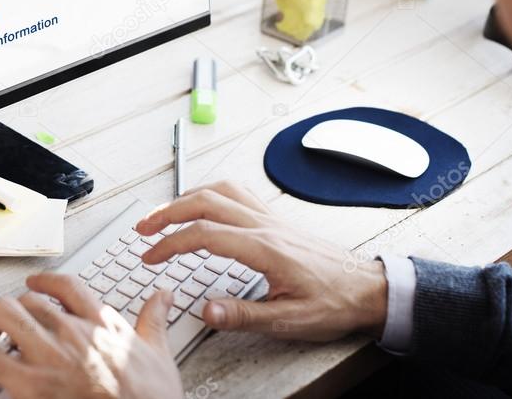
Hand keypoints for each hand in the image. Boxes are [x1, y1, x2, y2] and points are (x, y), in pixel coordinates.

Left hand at [0, 272, 182, 398]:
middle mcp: (71, 332)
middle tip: (6, 319)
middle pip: (29, 300)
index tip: (35, 284)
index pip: (66, 286)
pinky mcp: (31, 385)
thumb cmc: (151, 398)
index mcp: (101, 322)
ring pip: (7, 315)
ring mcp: (49, 356)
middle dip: (13, 306)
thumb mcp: (159, 354)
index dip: (44, 281)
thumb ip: (154, 320)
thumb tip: (163, 295)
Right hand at [136, 181, 386, 341]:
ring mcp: (270, 217)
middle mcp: (264, 225)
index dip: (170, 243)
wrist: (367, 288)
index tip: (151, 255)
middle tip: (143, 228)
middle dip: (167, 212)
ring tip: (164, 213)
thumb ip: (244, 315)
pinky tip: (203, 202)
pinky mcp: (276, 218)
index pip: (204, 234)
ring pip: (220, 191)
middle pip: (205, 202)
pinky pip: (237, 192)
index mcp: (264, 248)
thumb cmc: (334, 303)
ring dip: (186, 197)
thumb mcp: (290, 320)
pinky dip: (211, 192)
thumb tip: (206, 310)